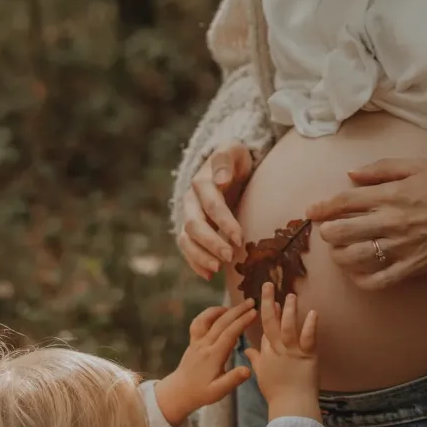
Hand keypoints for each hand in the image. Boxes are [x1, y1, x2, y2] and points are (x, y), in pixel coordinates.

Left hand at [155, 300, 255, 426]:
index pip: (230, 334)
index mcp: (213, 356)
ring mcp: (196, 342)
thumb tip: (248, 370)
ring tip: (237, 306)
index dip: (242, 322)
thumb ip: (233, 379)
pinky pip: (198, 322)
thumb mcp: (219, 391)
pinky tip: (219, 312)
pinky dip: (209, 314)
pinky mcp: (193, 341)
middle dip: (237, 311)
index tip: (254, 313)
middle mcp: (204, 345)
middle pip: (221, 323)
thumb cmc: (201, 392)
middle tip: (252, 302)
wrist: (179, 392)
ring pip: (208, 319)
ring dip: (222, 309)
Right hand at [178, 142, 252, 280]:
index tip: (239, 238)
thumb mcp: (233, 151)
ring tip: (217, 269)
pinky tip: (208, 275)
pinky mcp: (190, 230)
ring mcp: (188, 215)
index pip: (212, 204)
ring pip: (186, 239)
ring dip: (200, 256)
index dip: (224, 222)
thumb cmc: (234, 161)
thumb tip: (220, 179)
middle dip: (211, 243)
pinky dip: (195, 263)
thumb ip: (226, 159)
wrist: (224, 168)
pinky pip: (186, 248)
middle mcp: (191, 200)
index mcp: (202, 181)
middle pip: (195, 225)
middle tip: (229, 257)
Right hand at [245, 285, 319, 421]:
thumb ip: (256, 360)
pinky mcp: (308, 357)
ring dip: (289, 310)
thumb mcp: (261, 375)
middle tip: (268, 285)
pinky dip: (310, 326)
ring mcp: (293, 353)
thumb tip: (248, 350)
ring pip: (288, 327)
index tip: (267, 300)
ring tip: (290, 295)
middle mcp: (278, 351)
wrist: (292, 406)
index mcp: (266, 355)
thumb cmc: (277, 393)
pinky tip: (313, 312)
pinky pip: (309, 339)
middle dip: (268, 303)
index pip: (265, 331)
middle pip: (271, 324)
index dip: (266, 314)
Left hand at [306, 158, 426, 290]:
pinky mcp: (410, 266)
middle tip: (329, 233)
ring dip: (339, 257)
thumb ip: (380, 168)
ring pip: (353, 257)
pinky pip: (377, 280)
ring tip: (339, 253)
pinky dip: (361, 280)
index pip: (344, 202)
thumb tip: (350, 174)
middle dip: (328, 233)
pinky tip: (356, 275)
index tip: (311, 212)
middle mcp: (389, 221)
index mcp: (389, 195)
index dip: (323, 208)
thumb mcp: (415, 166)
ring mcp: (398, 247)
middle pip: (341, 231)